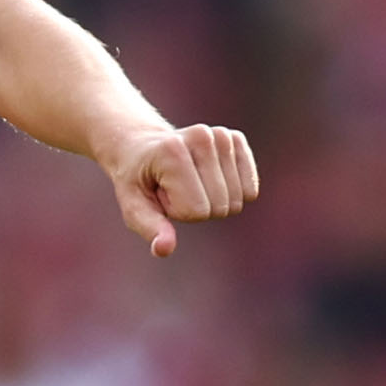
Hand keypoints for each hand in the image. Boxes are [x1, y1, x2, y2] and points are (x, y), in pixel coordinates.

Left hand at [102, 121, 261, 258]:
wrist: (142, 147)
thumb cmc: (137, 182)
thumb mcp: (134, 207)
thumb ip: (150, 228)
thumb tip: (164, 249)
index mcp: (173, 151)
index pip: (197, 211)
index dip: (179, 212)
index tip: (163, 193)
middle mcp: (201, 137)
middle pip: (221, 206)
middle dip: (198, 207)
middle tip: (175, 187)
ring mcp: (220, 135)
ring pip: (238, 199)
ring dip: (214, 199)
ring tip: (188, 181)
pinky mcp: (235, 139)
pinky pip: (251, 189)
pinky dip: (233, 192)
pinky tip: (209, 176)